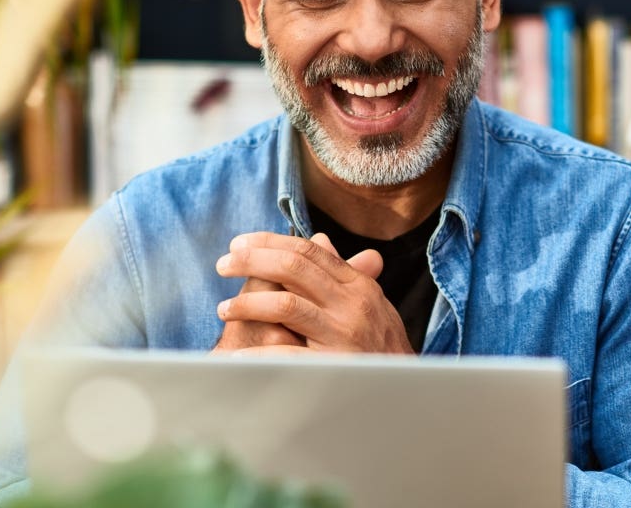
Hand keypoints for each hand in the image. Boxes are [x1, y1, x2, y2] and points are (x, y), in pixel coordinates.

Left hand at [214, 231, 412, 355]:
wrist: (407, 391)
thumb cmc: (383, 346)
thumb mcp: (370, 303)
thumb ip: (342, 272)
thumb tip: (318, 239)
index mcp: (358, 285)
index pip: (309, 251)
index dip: (270, 243)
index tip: (239, 244)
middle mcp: (352, 304)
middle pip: (294, 268)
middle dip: (252, 262)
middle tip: (223, 265)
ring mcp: (344, 335)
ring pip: (286, 305)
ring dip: (247, 304)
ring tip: (224, 310)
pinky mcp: (335, 366)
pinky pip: (288, 356)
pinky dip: (258, 356)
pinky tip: (236, 357)